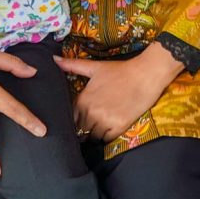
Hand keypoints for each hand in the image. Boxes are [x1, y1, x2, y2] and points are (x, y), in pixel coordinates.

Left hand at [61, 47, 181, 142]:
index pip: (71, 118)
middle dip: (85, 128)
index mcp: (83, 100)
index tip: (82, 119)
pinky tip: (111, 129)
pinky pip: (107, 139)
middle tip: (92, 125)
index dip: (76, 119)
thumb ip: (73, 65)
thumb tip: (53, 59)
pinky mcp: (119, 127)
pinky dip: (107, 136)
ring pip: (93, 136)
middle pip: (81, 129)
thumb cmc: (120, 70)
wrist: (145, 75)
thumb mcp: (95, 67)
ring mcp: (105, 121)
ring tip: (101, 128)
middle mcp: (91, 112)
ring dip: (96, 134)